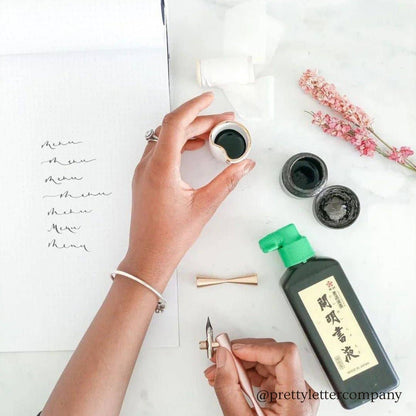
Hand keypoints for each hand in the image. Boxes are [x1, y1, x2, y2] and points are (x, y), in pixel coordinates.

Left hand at [118, 92, 254, 290]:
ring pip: (165, 138)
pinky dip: (179, 144)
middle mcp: (148, 165)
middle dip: (200, 121)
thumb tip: (245, 164)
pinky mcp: (145, 178)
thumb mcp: (204, 206)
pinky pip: (161, 150)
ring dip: (189, 132)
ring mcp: (143, 171)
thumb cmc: (170, 237)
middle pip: (173, 128)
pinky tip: (196, 148)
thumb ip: (227, 181)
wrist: (147, 256)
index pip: (175, 123)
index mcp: (161, 169)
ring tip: (214, 134)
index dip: (194, 107)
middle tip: (225, 123)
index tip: (211, 99)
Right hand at [205, 339, 318, 415]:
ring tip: (219, 370)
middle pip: (273, 355)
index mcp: (298, 401)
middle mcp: (302, 393)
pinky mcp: (286, 392)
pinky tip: (231, 376)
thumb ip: (229, 387)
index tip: (235, 350)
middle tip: (219, 356)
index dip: (258, 347)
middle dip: (242, 354)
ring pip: (267, 361)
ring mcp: (296, 392)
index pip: (286, 355)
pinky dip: (246, 371)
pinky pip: (266, 372)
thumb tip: (222, 357)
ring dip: (240, 362)